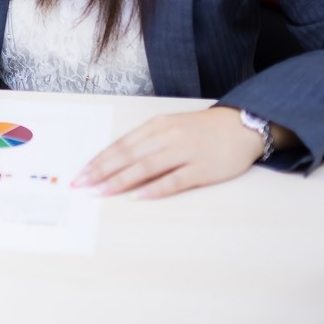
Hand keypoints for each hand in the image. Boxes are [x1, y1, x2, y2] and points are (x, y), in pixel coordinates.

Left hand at [72, 106, 262, 199]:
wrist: (242, 125)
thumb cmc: (201, 130)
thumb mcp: (170, 127)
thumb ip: (146, 143)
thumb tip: (117, 163)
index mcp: (157, 126)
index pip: (120, 144)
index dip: (99, 160)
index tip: (80, 173)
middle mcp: (167, 136)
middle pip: (128, 155)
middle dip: (101, 171)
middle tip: (81, 185)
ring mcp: (185, 152)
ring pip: (146, 167)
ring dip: (120, 181)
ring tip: (101, 192)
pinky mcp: (202, 168)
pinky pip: (175, 180)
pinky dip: (155, 189)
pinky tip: (138, 197)